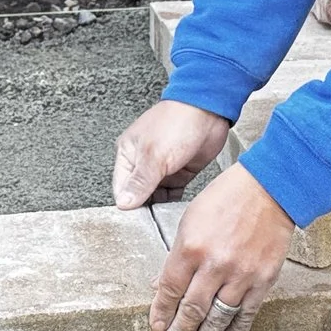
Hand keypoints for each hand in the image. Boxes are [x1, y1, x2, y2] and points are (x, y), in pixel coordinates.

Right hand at [111, 99, 230, 209]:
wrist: (210, 110)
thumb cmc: (177, 121)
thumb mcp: (154, 155)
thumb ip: (139, 182)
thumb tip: (123, 203)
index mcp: (128, 153)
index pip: (121, 188)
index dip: (127, 204)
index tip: (136, 219)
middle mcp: (143, 162)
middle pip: (137, 194)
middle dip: (143, 207)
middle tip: (151, 220)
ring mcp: (162, 168)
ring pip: (155, 196)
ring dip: (159, 206)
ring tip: (163, 217)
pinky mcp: (180, 172)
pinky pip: (172, 194)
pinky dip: (173, 202)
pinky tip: (176, 208)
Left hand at [151, 164, 294, 330]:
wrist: (271, 189)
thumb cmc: (228, 198)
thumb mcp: (190, 220)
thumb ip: (176, 255)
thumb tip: (161, 284)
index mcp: (191, 247)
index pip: (170, 289)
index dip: (161, 312)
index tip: (157, 327)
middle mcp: (215, 265)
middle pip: (192, 309)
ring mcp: (241, 274)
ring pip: (219, 316)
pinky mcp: (263, 279)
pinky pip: (247, 312)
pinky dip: (238, 330)